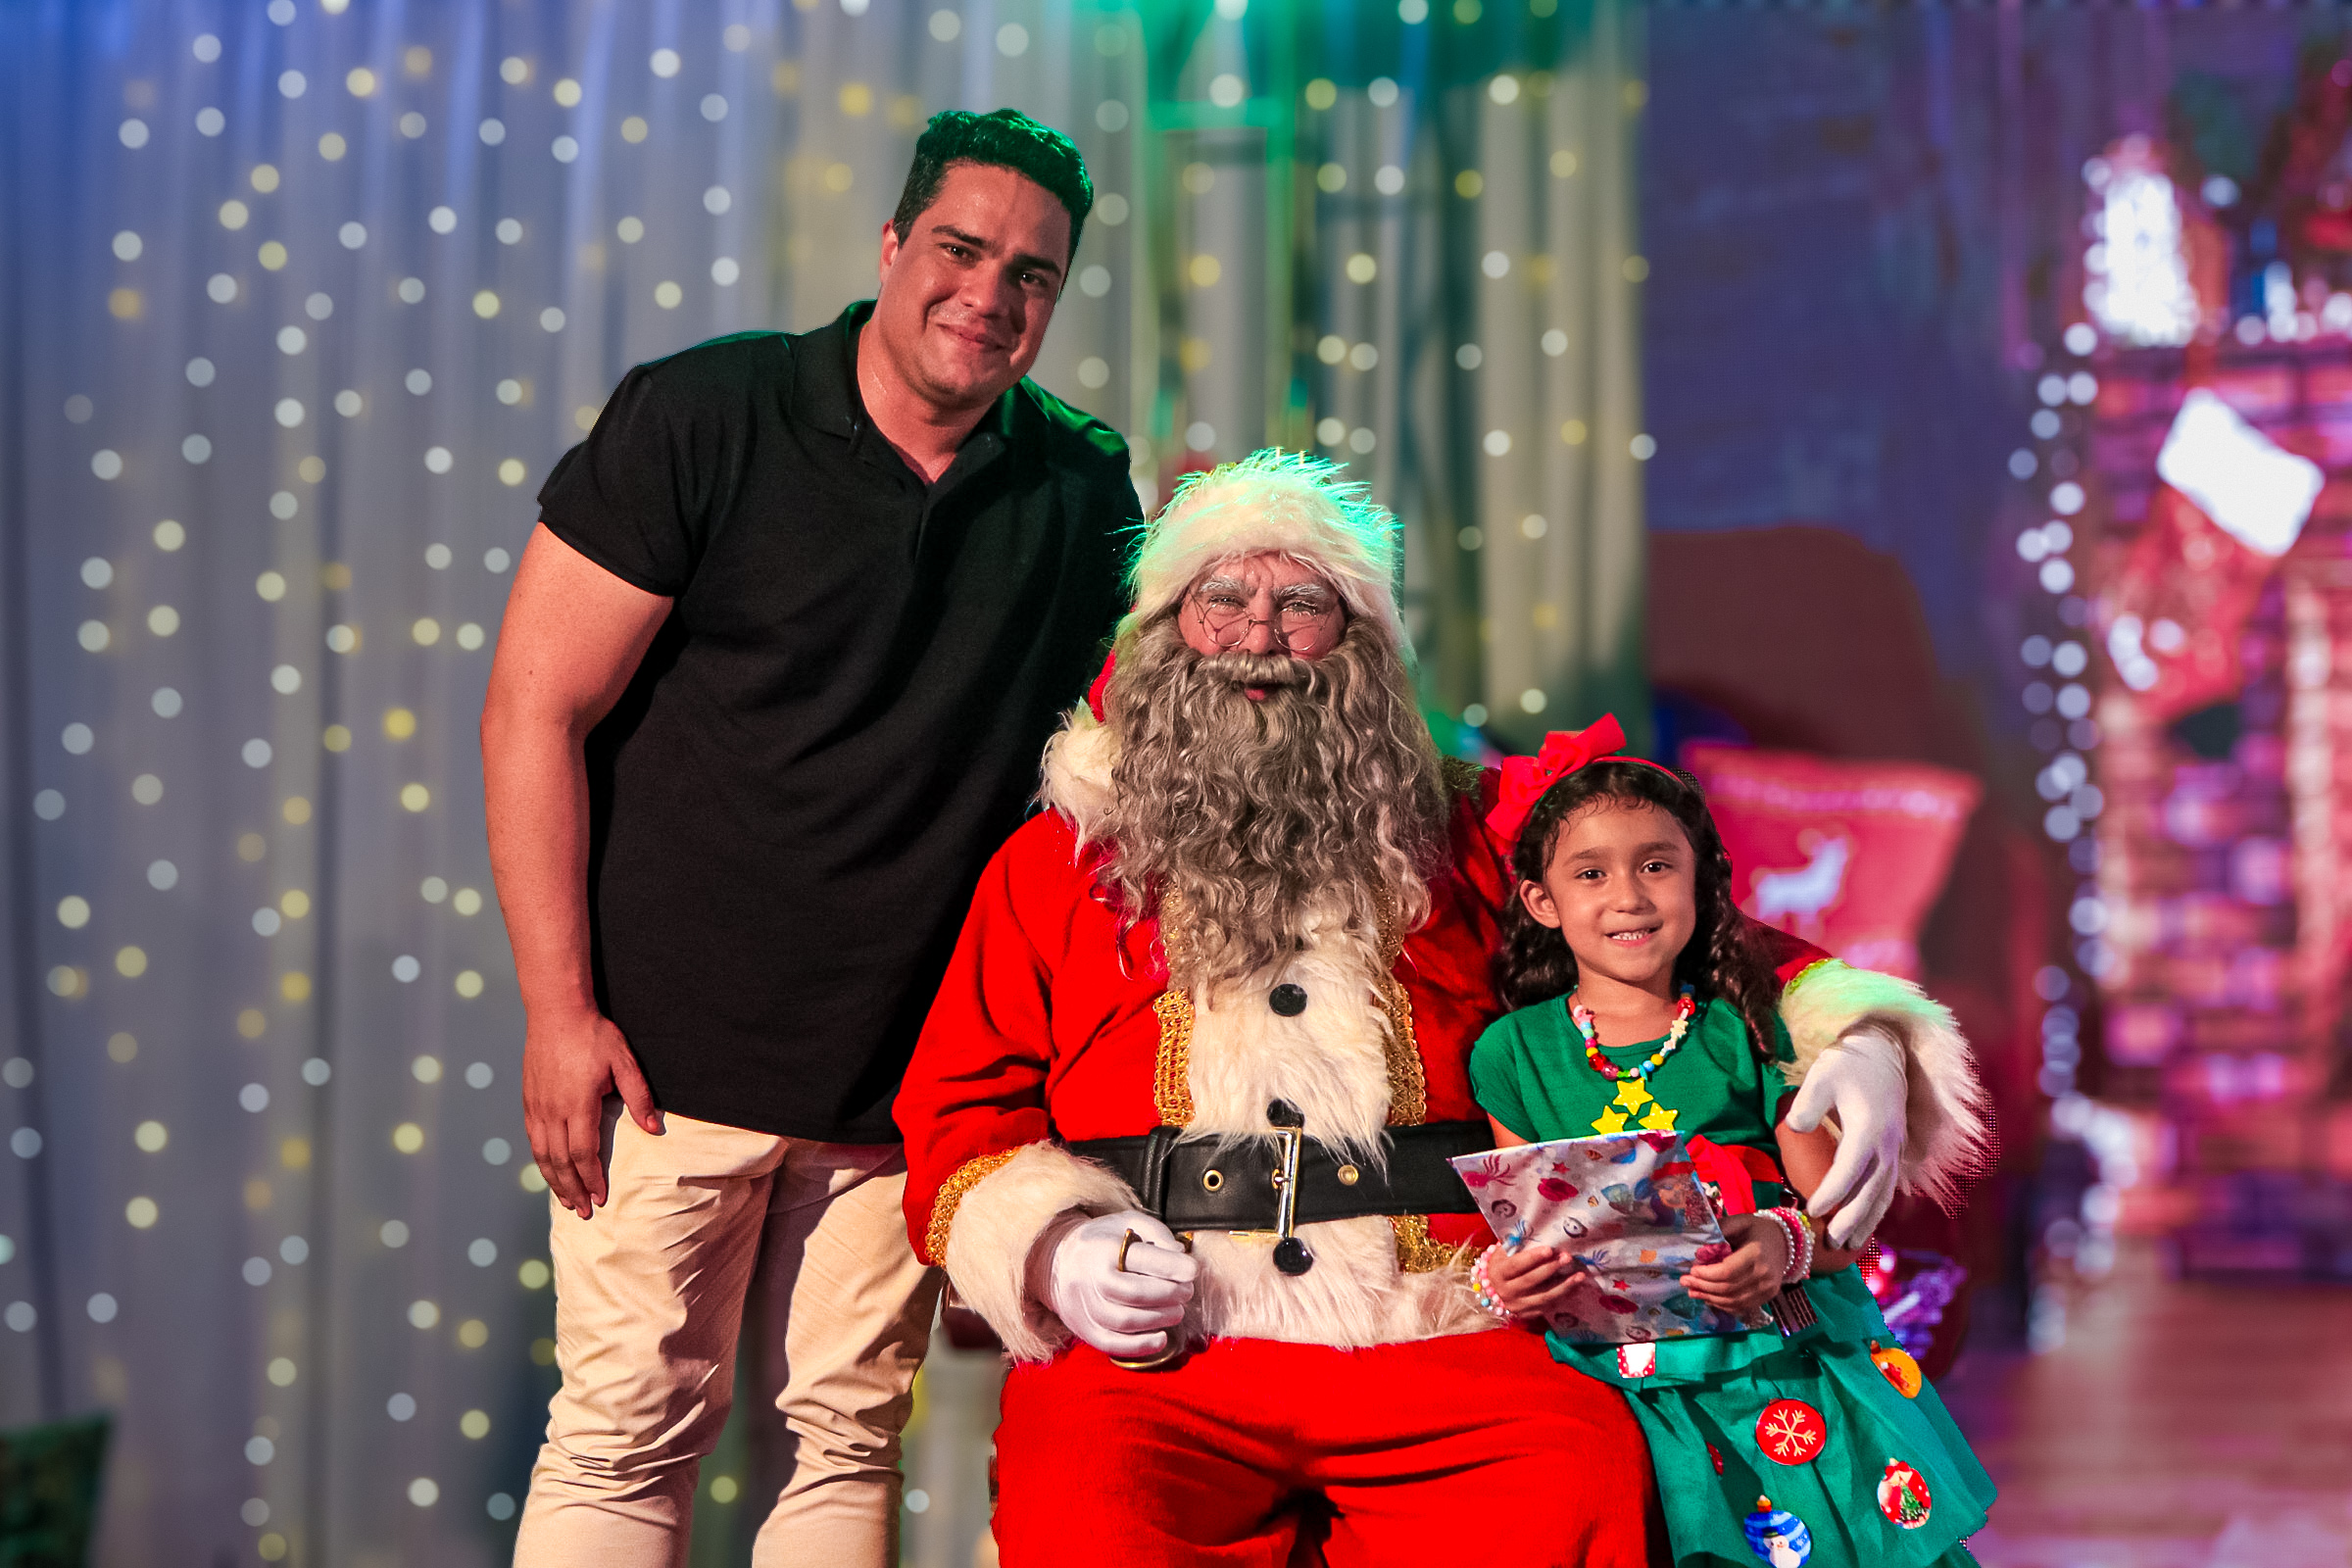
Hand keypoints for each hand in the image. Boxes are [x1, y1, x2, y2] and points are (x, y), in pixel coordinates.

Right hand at [522, 1008, 660, 1219]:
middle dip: (572, 1190)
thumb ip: (638, 1096)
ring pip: (543, 1154)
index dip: (592, 1179)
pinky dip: (541, 1161)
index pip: (584, 1153)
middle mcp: (553, 1111)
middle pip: (561, 1161)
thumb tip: (654, 1128)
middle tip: (583, 1213)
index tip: (600, 1198)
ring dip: (554, 1181)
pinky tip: (550, 1171)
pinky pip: (533, 1139)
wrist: (556, 1012)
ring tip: (566, 1201)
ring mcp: (537, 1107)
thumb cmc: (593, 1035)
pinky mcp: (528, 1101)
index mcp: (578, 1104)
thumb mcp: (623, 1061)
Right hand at [1038, 1211, 1197, 1358]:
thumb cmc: (1103, 1240)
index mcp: (1103, 1247)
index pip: (1140, 1258)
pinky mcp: (1083, 1327)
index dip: (1172, 1266)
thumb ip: (1156, 1233)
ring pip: (1125, 1321)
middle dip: (1170, 1294)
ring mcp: (1084, 1306)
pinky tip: (1161, 1338)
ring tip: (1177, 1311)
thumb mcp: (1128, 1222)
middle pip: (1135, 1293)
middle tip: (1186, 1292)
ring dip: (1160, 1319)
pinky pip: (1112, 1344)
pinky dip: (1140, 1346)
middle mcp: (1090, 1277)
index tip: (1193, 1270)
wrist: (1057, 1260)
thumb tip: (1180, 1254)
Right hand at [1485, 1243, 1587, 1318]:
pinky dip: (1563, 1297)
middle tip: (1568, 1257)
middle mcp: (1506, 1292)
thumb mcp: (1503, 1253)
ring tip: (1580, 1276)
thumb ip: (1517, 1246)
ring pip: (1543, 1297)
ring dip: (1564, 1286)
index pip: (1516, 1265)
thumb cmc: (1502, 1264)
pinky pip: (1548, 1306)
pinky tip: (1576, 1288)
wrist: (1492, 1289)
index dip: (1533, 1257)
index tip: (1549, 1249)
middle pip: (1531, 1280)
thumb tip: (1540, 1234)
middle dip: (1551, 1268)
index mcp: (1498, 1273)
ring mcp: (1517, 1305)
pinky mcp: (1527, 1314)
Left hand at [1683, 1213, 1786, 1313]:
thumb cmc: (1757, 1230)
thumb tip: (1698, 1250)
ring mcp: (1768, 1288)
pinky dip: (1723, 1305)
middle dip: (1703, 1287)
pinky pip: (1742, 1306)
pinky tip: (1709, 1298)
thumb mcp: (1739, 1222)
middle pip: (1728, 1289)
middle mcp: (1764, 1274)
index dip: (1706, 1274)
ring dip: (1709, 1298)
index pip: (1727, 1272)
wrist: (1785, 1242)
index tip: (1691, 1269)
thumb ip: (1719, 1231)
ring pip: (1733, 1301)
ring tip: (1692, 1292)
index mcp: (1756, 1254)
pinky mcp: (1768, 1297)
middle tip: (1684, 1282)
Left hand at [1785, 1024, 1905, 1247]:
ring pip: (1884, 1194)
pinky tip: (1865, 1224)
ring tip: (1849, 1245)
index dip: (1831, 1193)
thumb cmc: (1847, 1064)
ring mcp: (1895, 1149)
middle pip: (1872, 1191)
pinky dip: (1877, 1208)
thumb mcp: (1822, 1076)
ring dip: (1868, 1221)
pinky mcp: (1895, 1150)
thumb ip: (1808, 1104)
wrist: (1882, 1052)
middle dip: (1852, 1220)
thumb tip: (1795, 1129)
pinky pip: (1888, 1186)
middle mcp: (1887, 1144)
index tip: (1811, 1209)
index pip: (1849, 1170)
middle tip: (1832, 1242)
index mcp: (1869, 1129)